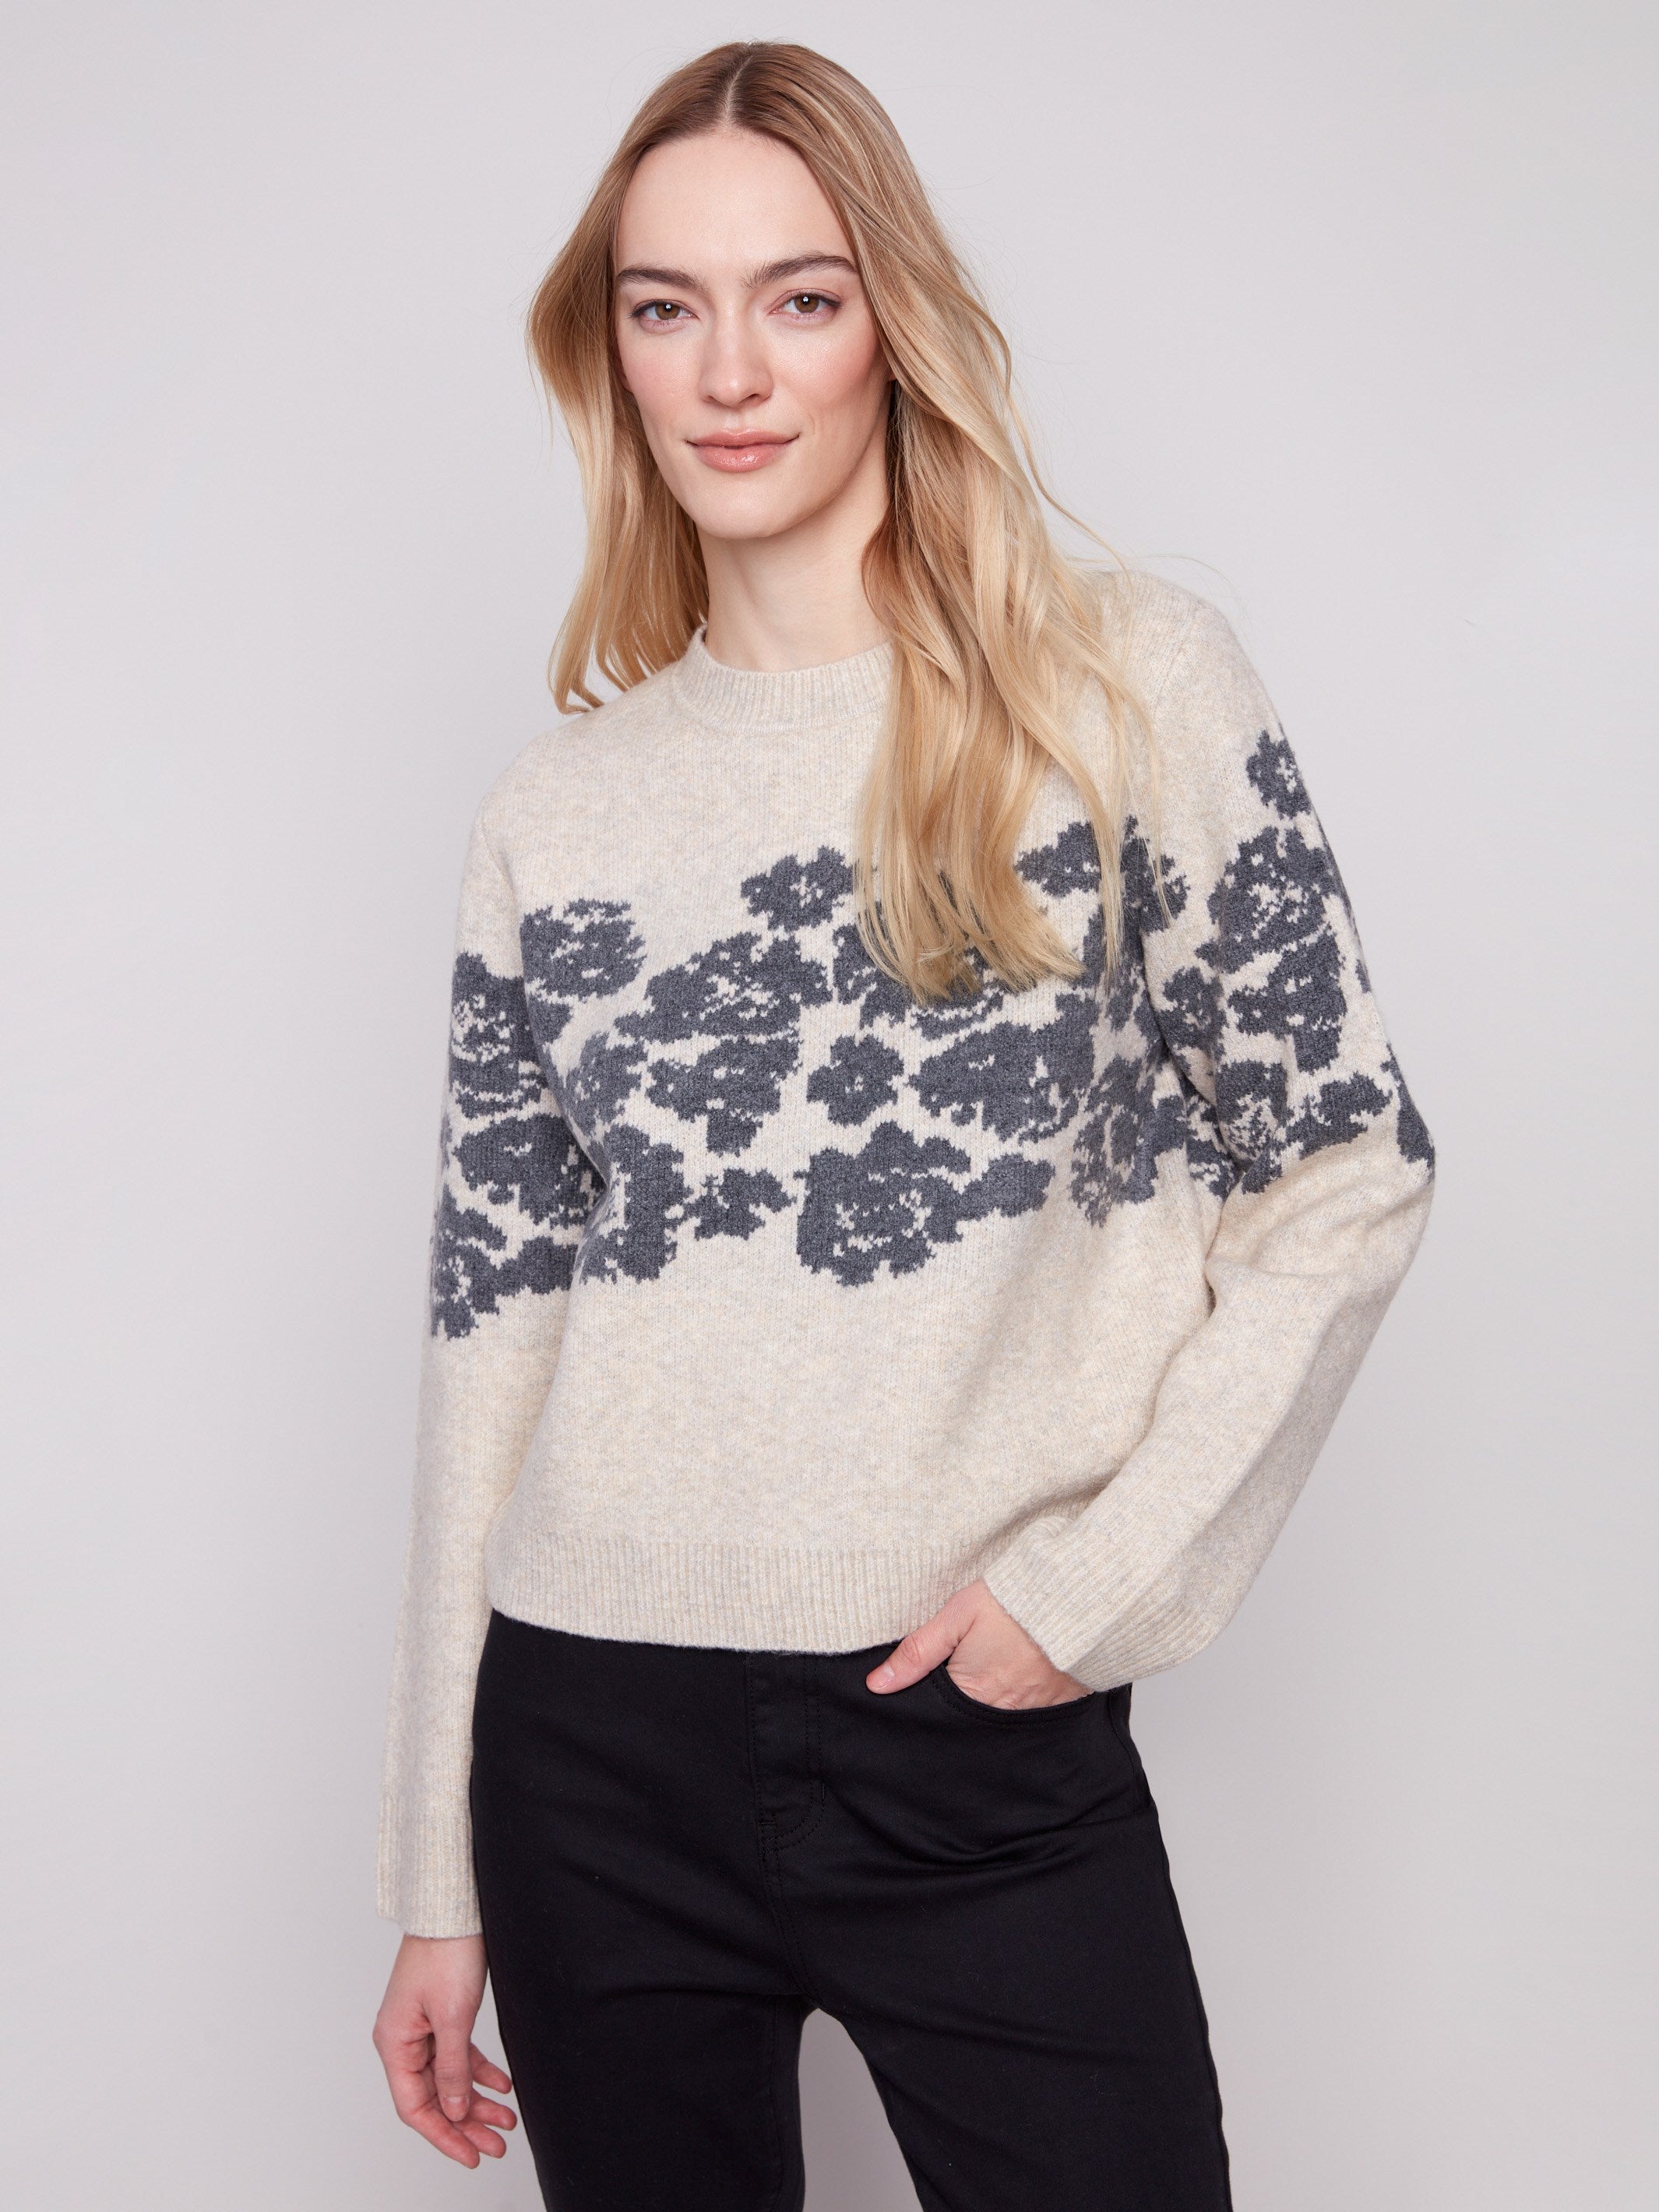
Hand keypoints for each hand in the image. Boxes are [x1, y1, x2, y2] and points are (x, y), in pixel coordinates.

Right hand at [372, 1932, 517, 2165]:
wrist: (454, 1907)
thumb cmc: (445, 1954)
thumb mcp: (453, 2017)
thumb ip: (453, 2068)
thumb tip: (455, 2110)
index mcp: (394, 2043)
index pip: (415, 2107)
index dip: (443, 2136)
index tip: (472, 2155)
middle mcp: (403, 2040)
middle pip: (434, 2097)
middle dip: (466, 2124)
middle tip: (497, 2145)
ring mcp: (421, 2028)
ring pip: (449, 2078)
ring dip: (477, 2100)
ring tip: (507, 2120)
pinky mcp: (439, 2015)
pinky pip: (457, 2055)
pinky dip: (479, 2071)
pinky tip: (502, 2085)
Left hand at [865, 1577, 1091, 1708]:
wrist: (1073, 1592)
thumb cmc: (1011, 1600)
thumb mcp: (956, 1616)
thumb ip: (917, 1652)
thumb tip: (877, 1684)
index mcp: (973, 1691)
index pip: (940, 1714)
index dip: (932, 1702)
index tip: (935, 1686)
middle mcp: (1003, 1710)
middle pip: (971, 1720)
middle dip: (962, 1708)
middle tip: (967, 1677)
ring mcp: (1036, 1710)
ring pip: (1002, 1719)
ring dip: (994, 1703)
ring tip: (995, 1674)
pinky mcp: (1062, 1703)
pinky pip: (1035, 1715)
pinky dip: (1025, 1701)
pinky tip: (1022, 1680)